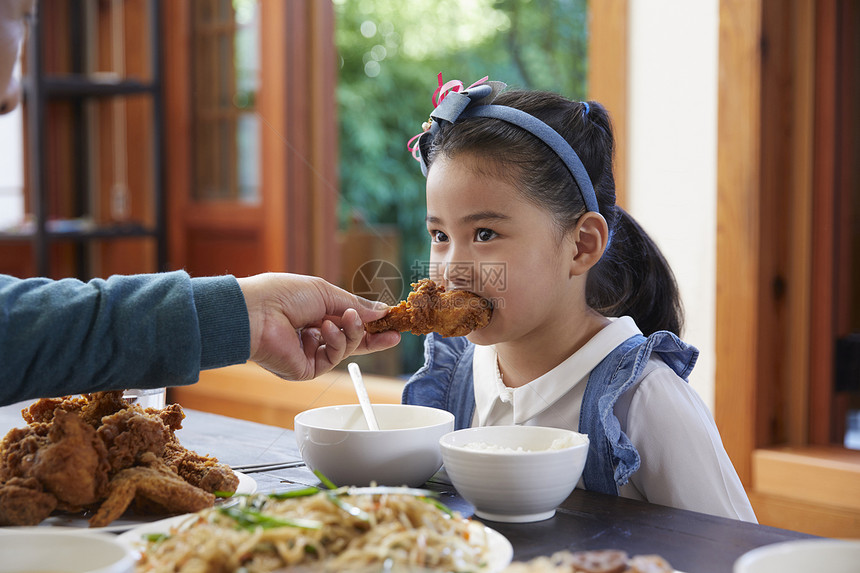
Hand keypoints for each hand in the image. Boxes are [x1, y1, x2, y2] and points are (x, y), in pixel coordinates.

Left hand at [236, 273, 399, 379]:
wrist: (257, 311)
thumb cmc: (283, 294)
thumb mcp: (326, 293)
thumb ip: (356, 304)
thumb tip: (382, 310)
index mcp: (314, 314)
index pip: (348, 323)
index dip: (370, 323)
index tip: (391, 322)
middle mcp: (312, 335)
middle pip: (351, 341)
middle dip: (372, 337)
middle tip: (392, 333)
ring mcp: (308, 353)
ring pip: (345, 349)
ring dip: (352, 333)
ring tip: (348, 318)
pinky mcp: (305, 369)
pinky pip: (332, 359)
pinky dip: (335, 343)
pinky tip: (327, 329)